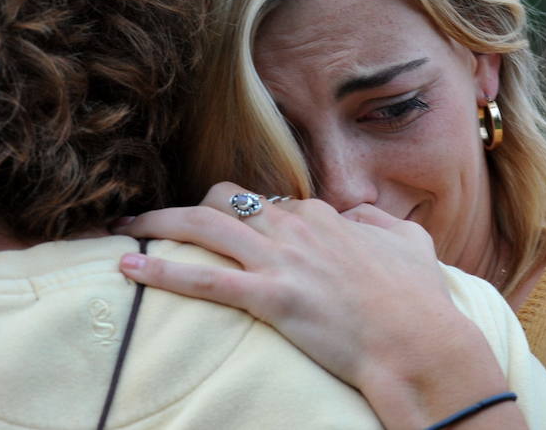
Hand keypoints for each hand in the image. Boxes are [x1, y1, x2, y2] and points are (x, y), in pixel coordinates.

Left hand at [115, 182, 520, 428]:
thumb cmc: (419, 299)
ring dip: (159, 224)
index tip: (224, 230)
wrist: (419, 342)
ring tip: (126, 230)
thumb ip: (380, 223)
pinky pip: (203, 280)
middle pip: (226, 201)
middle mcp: (296, 228)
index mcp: (323, 216)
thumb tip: (357, 217)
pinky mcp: (271, 297)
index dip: (241, 215)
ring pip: (204, 227)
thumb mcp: (412, 245)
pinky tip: (128, 270)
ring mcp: (281, 260)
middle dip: (189, 208)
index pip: (267, 203)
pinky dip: (161, 273)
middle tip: (159, 222)